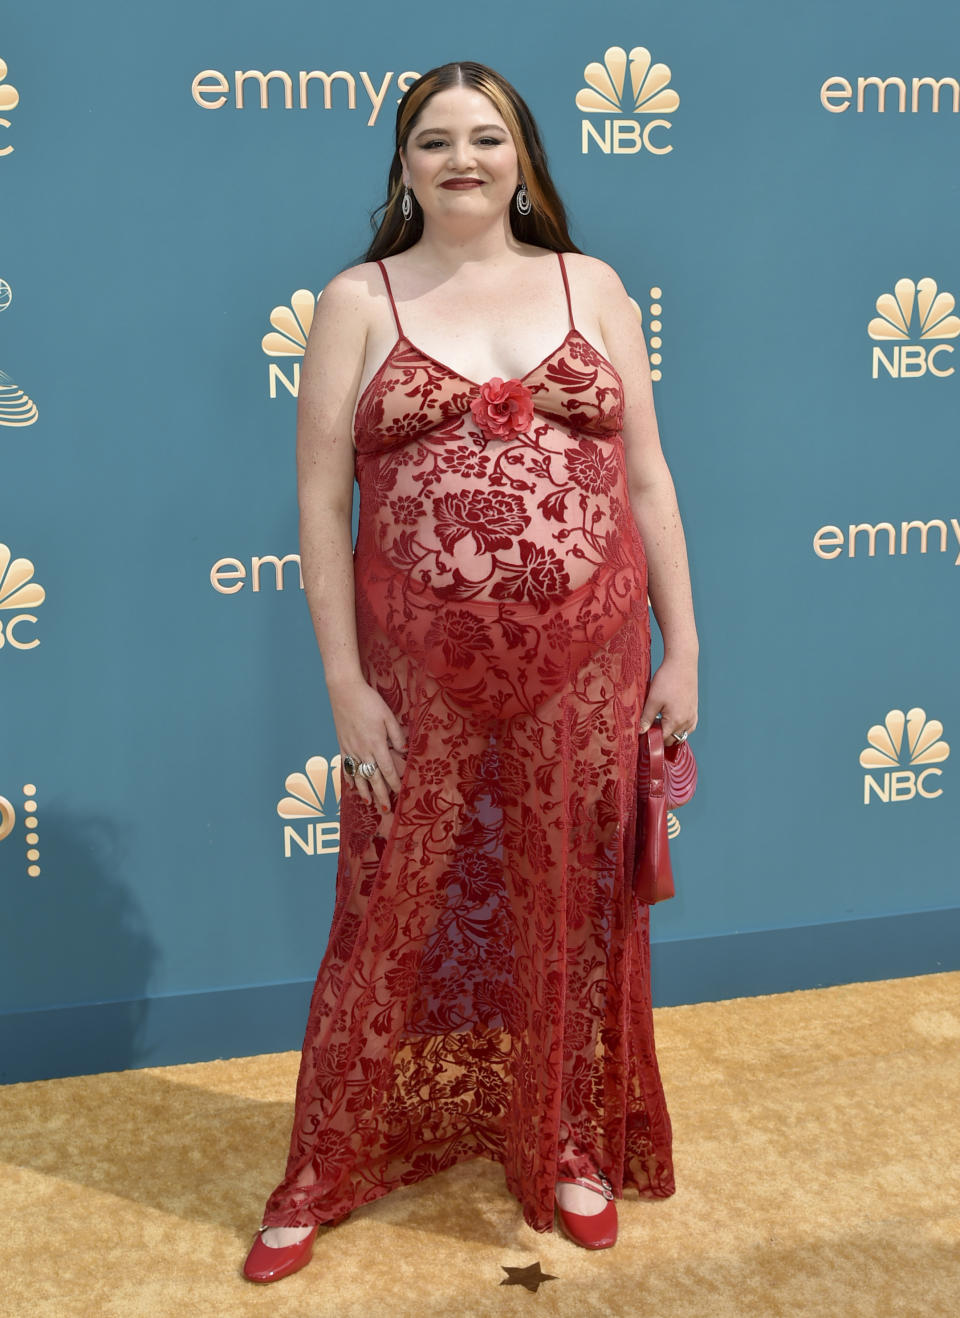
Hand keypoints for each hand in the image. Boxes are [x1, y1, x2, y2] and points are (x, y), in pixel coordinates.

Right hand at [327, 674, 406, 810]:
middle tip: (386, 809)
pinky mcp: (342, 744)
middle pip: (373, 778)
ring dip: (364, 791)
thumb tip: (404, 750)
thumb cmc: (369, 701)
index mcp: (376, 743)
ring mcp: (350, 749)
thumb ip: (397, 734)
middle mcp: (362, 750)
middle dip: (381, 794)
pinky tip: (353, 786)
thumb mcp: (388, 715)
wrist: (344, 691)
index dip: (394, 783)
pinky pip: (346, 766)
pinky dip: (350, 778)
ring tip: (369, 803)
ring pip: (358, 775)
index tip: (400, 793)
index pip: (388, 769)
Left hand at [638, 654, 697, 744]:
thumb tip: (640, 732)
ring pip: (680, 735)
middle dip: (660, 737)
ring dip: (670, 733)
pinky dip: (679, 728)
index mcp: (675, 721)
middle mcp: (687, 722)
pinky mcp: (694, 711)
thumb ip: (646, 718)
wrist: (682, 664)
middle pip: (672, 740)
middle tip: (648, 727)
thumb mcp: (652, 700)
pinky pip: (688, 727)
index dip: (651, 740)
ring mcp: (692, 717)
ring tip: (658, 722)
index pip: (662, 740)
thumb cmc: (667, 680)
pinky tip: (670, 720)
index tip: (642, 735)